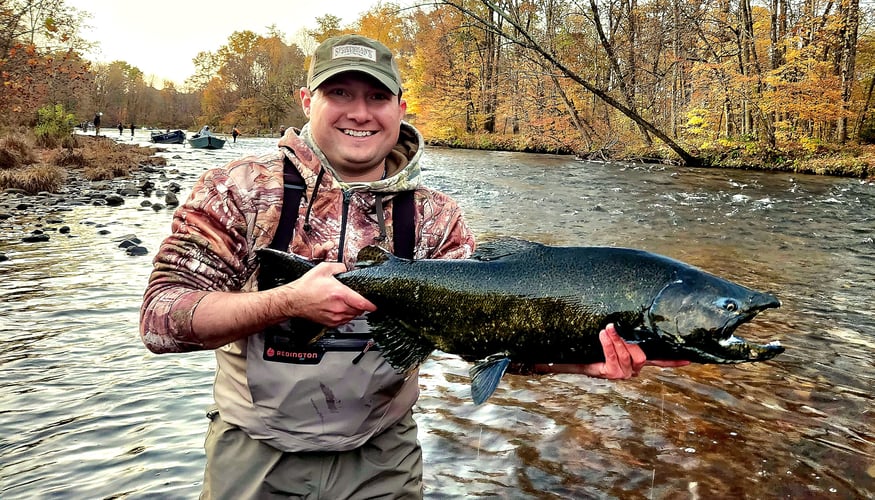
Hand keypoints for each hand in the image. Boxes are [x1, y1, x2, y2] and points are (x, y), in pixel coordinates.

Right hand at [279, 261, 375, 326]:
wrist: (293, 300)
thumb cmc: (306, 286)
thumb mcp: (323, 269)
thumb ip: (339, 267)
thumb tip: (347, 269)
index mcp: (339, 293)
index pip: (362, 303)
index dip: (372, 304)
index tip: (376, 304)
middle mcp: (338, 307)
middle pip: (359, 310)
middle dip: (361, 304)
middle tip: (357, 297)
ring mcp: (335, 317)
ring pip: (353, 316)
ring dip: (354, 309)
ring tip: (346, 301)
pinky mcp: (331, 323)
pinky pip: (345, 320)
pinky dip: (346, 315)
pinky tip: (340, 307)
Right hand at [531, 323, 689, 378]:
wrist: (578, 360)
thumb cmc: (564, 358)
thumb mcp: (553, 359)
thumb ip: (537, 362)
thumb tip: (510, 369)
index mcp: (602, 370)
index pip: (613, 364)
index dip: (614, 348)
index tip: (605, 329)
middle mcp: (621, 371)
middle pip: (631, 360)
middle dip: (621, 345)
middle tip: (608, 327)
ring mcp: (634, 365)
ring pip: (642, 358)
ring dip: (633, 344)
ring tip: (618, 328)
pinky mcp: (643, 357)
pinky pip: (661, 360)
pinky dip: (673, 359)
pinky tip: (688, 357)